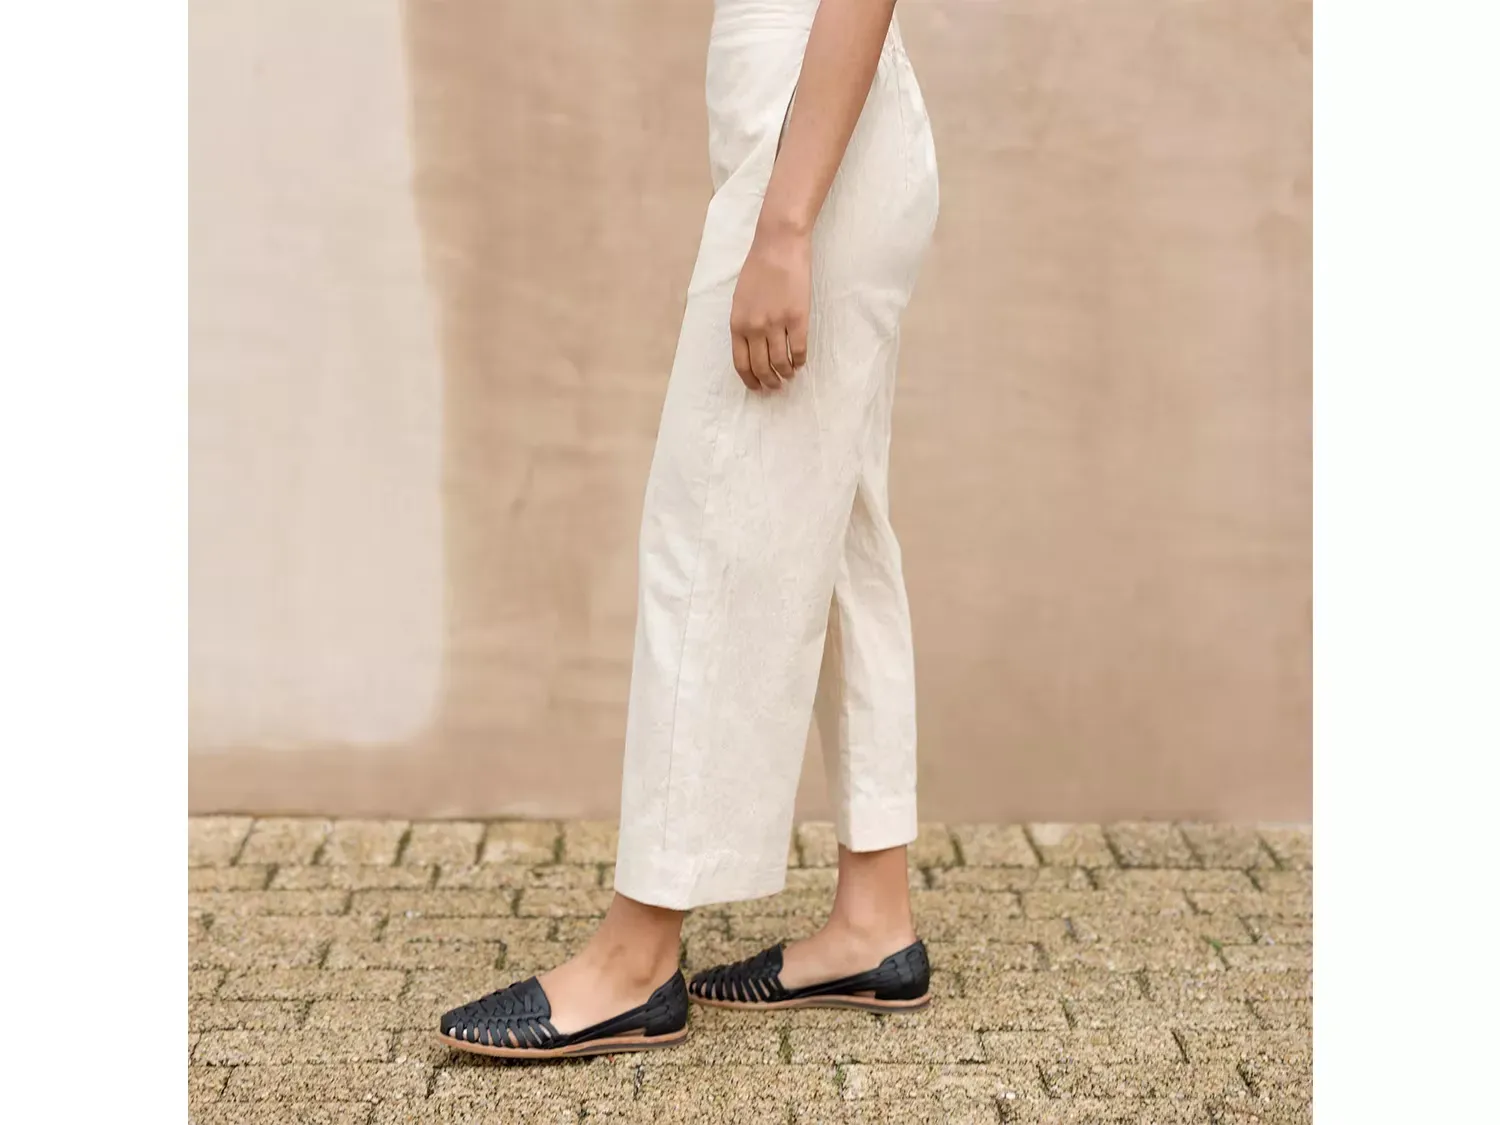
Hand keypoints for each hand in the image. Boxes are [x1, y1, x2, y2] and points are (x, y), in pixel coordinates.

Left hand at [729, 221, 810, 391]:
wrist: (779, 246)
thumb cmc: (758, 268)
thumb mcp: (741, 298)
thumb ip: (744, 323)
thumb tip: (752, 347)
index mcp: (737, 324)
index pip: (741, 363)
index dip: (750, 379)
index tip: (757, 387)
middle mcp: (755, 328)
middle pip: (761, 367)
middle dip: (769, 381)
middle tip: (776, 386)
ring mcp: (777, 324)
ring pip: (781, 362)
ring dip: (786, 374)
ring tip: (790, 375)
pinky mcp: (798, 318)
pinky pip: (799, 350)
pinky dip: (800, 360)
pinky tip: (801, 362)